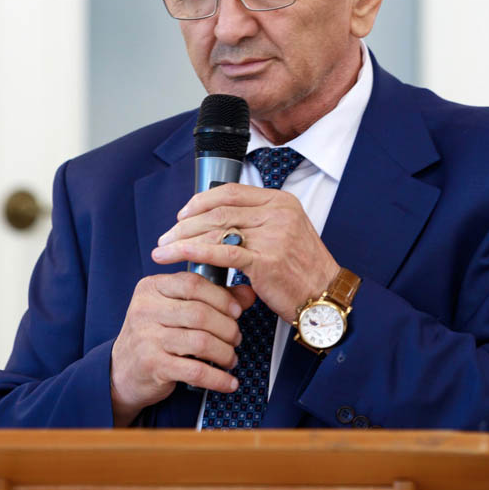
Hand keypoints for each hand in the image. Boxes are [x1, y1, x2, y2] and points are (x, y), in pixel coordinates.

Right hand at [109, 271, 254, 426]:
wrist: (122, 371)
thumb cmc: (155, 335)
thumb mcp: (176, 309)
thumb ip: (212, 298)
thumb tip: (249, 293)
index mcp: (151, 288)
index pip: (192, 283)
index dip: (221, 296)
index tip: (237, 311)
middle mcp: (145, 309)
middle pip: (200, 313)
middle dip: (227, 327)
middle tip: (236, 338)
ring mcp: (147, 337)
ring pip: (201, 341)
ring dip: (225, 352)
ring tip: (231, 358)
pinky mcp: (152, 365)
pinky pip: (195, 371)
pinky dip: (218, 378)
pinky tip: (229, 382)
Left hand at [152, 184, 339, 324]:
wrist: (325, 297)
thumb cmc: (301, 270)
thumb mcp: (285, 232)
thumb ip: (257, 221)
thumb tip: (216, 221)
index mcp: (281, 201)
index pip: (231, 192)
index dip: (201, 201)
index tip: (182, 215)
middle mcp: (277, 213)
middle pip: (218, 211)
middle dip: (185, 224)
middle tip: (166, 236)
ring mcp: (272, 235)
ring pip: (215, 230)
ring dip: (183, 240)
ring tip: (164, 249)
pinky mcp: (265, 260)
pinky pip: (221, 253)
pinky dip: (193, 252)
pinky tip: (176, 255)